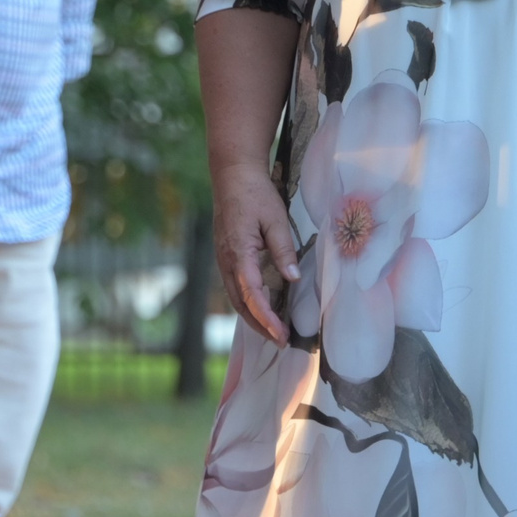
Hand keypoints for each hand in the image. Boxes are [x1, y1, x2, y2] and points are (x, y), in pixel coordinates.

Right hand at [212, 161, 298, 347]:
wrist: (232, 174)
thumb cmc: (255, 194)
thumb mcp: (275, 219)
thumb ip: (283, 250)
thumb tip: (293, 279)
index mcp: (239, 254)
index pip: (252, 296)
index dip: (267, 319)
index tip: (282, 335)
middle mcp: (226, 261)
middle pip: (241, 304)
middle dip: (260, 326)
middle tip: (281, 341)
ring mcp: (223, 260)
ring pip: (235, 298)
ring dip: (253, 318)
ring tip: (273, 332)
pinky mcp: (226, 256)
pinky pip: (234, 287)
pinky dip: (248, 303)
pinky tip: (261, 307)